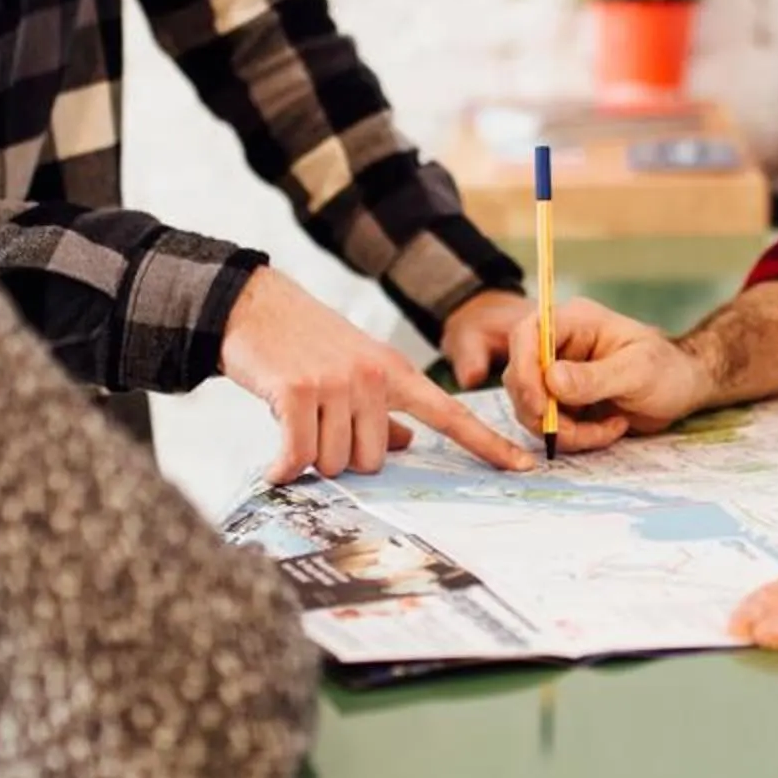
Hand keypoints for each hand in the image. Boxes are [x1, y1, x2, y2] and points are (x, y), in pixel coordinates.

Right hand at [221, 268, 535, 483]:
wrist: (254, 308)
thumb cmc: (306, 345)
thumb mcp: (358, 368)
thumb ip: (387, 408)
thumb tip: (406, 445)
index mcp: (396, 372)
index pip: (451, 415)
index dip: (487, 445)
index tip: (523, 468)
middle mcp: (374, 377)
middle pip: (375, 458)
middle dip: (343, 454)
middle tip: (317, 423)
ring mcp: (339, 383)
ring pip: (337, 462)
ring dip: (310, 455)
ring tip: (296, 421)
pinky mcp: (300, 392)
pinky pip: (300, 458)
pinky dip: (284, 469)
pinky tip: (275, 467)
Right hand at [500, 296, 713, 455]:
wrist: (683, 389)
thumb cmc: (668, 369)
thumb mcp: (637, 371)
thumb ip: (594, 377)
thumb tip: (551, 379)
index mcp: (574, 322)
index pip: (527, 334)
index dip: (525, 369)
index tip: (540, 405)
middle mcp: (558, 346)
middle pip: (520, 377)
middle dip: (545, 412)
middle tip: (579, 431)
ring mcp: (557, 375)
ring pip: (530, 408)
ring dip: (564, 430)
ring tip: (608, 430)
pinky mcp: (562, 402)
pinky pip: (548, 425)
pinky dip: (574, 437)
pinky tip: (609, 430)